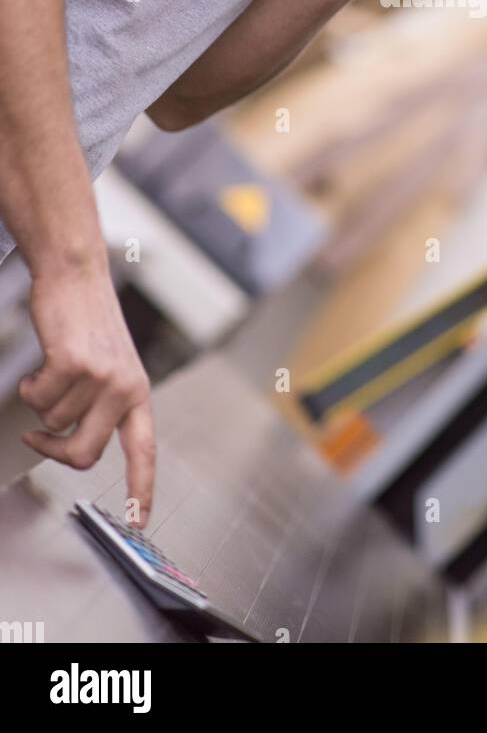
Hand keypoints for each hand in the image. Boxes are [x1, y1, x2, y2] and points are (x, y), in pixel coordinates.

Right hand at [19, 253, 154, 526]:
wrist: (77, 276)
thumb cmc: (89, 323)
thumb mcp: (112, 368)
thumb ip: (105, 406)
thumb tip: (78, 448)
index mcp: (138, 394)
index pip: (144, 452)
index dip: (140, 490)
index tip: (138, 521)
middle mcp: (124, 388)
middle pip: (83, 454)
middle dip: (53, 450)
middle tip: (39, 437)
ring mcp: (101, 377)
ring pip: (53, 423)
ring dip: (42, 402)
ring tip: (53, 371)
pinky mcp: (73, 364)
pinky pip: (38, 400)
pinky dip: (30, 385)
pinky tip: (43, 363)